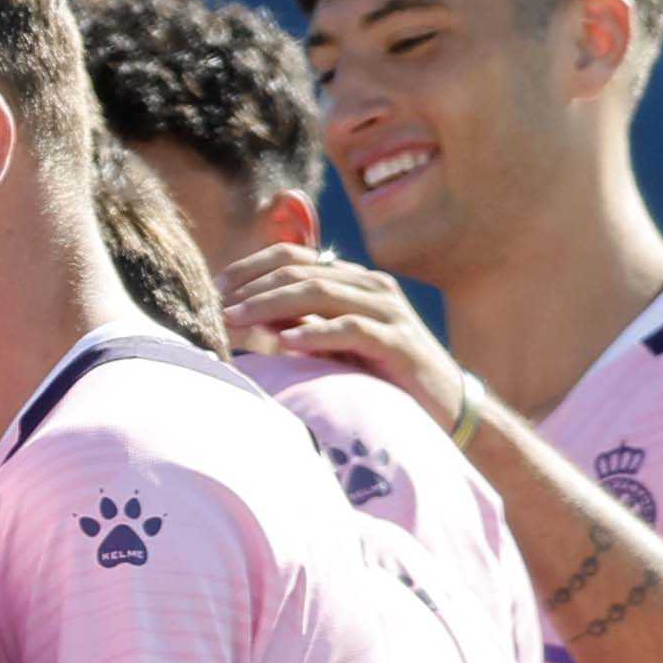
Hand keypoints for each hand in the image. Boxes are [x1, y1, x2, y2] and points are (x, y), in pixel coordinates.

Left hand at [218, 242, 467, 431]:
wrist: (445, 405)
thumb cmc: (383, 376)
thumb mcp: (335, 345)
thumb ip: (301, 325)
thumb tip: (248, 317)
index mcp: (354, 281)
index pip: (296, 258)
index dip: (252, 268)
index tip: (216, 288)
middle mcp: (371, 287)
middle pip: (303, 273)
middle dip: (254, 288)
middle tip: (218, 307)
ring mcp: (387, 312)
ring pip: (322, 294)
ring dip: (273, 306)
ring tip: (237, 320)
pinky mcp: (397, 343)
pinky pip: (351, 330)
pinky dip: (316, 334)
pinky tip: (285, 343)